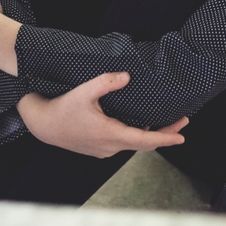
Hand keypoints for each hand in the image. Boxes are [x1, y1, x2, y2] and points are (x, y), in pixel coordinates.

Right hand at [17, 72, 188, 157]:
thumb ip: (105, 82)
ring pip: (133, 145)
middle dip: (165, 134)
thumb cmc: (61, 108)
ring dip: (150, 136)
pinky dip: (136, 137)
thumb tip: (126, 76)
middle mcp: (109, 146)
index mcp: (110, 134)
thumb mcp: (83, 92)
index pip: (145, 140)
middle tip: (183, 123)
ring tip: (166, 124)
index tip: (181, 137)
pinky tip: (141, 127)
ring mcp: (104, 150)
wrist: (42, 125)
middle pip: (143, 143)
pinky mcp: (98, 149)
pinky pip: (123, 144)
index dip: (165, 138)